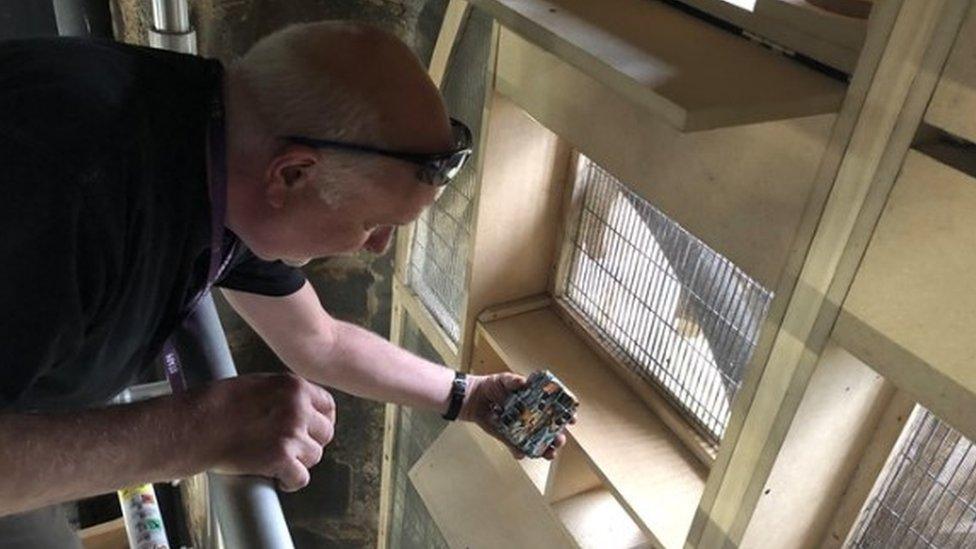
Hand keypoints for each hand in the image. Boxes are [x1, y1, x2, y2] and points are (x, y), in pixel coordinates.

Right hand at [192, 373, 335, 491]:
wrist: (196, 426)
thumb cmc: (219, 405)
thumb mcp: (260, 384)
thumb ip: (286, 395)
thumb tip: (303, 409)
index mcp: (295, 387)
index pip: (328, 406)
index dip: (322, 421)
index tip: (313, 430)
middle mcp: (298, 408)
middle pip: (325, 433)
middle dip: (311, 443)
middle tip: (294, 449)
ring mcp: (291, 433)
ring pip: (315, 456)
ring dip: (299, 462)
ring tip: (280, 462)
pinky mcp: (281, 458)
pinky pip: (301, 477)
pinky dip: (291, 482)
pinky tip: (280, 479)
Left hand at [459, 373, 572, 460]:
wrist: (472, 398)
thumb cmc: (491, 386)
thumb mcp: (503, 379)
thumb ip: (513, 380)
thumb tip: (523, 383)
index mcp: (535, 401)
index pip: (556, 409)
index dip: (566, 415)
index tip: (572, 420)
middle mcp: (531, 416)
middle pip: (551, 429)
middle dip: (558, 437)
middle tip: (559, 441)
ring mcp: (521, 428)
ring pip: (538, 442)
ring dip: (545, 449)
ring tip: (548, 454)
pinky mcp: (508, 437)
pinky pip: (517, 448)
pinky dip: (520, 452)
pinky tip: (521, 454)